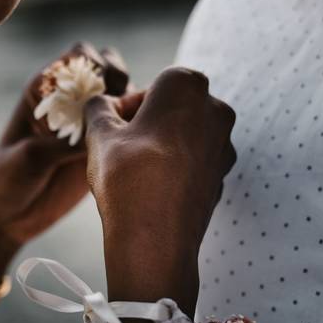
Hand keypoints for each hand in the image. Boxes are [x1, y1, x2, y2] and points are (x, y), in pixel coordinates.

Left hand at [0, 44, 135, 289]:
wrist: (7, 217)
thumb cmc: (5, 180)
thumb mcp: (30, 156)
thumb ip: (64, 141)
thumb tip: (101, 133)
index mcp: (45, 90)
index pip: (78, 56)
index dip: (94, 62)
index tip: (98, 85)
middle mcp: (72, 100)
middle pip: (109, 69)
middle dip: (119, 79)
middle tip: (117, 103)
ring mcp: (91, 123)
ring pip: (126, 97)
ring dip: (133, 104)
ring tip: (129, 126)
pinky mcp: (105, 149)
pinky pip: (131, 130)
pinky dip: (140, 131)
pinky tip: (138, 144)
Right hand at [84, 67, 236, 322]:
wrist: (155, 239)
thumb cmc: (127, 177)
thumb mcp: (99, 132)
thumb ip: (98, 106)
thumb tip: (102, 103)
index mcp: (188, 86)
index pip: (155, 83)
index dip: (130, 105)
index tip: (112, 126)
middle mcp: (216, 110)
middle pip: (175, 108)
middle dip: (149, 122)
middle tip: (120, 147)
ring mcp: (225, 145)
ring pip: (186, 135)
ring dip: (162, 146)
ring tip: (133, 171)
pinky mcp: (224, 176)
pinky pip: (194, 163)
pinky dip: (175, 169)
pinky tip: (152, 189)